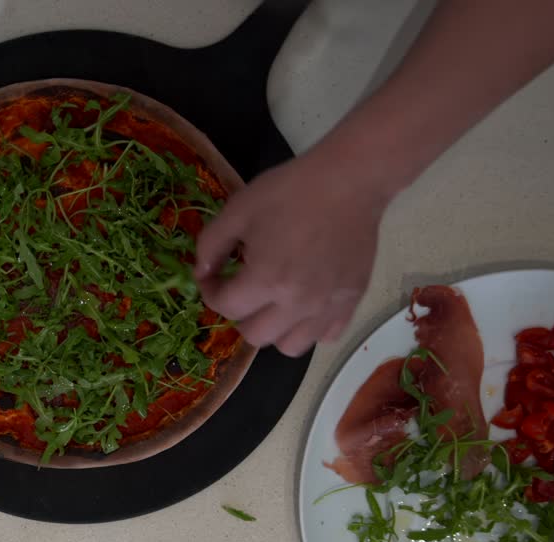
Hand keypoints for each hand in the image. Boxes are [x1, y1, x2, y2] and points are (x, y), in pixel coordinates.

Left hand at [193, 151, 390, 356]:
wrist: (350, 182)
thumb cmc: (291, 191)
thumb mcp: (238, 210)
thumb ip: (211, 245)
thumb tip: (201, 273)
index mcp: (266, 279)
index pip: (225, 308)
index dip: (210, 292)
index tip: (212, 277)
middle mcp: (297, 303)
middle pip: (254, 336)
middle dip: (239, 314)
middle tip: (242, 290)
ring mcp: (327, 307)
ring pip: (290, 346)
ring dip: (274, 329)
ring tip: (273, 304)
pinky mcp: (351, 302)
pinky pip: (326, 337)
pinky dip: (310, 328)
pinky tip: (305, 304)